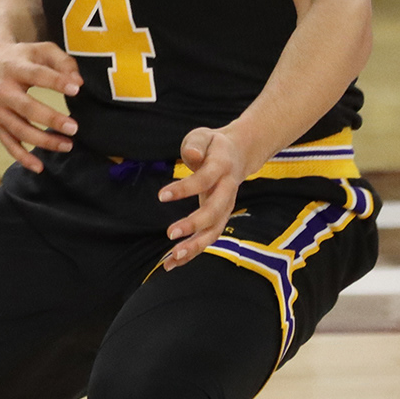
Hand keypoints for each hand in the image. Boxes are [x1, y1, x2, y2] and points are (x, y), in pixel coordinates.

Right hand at [0, 38, 80, 172]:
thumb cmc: (21, 57)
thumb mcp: (40, 50)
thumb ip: (63, 62)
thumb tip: (78, 82)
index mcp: (14, 67)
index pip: (36, 74)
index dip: (56, 81)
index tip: (76, 89)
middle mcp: (2, 89)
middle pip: (26, 107)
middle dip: (50, 119)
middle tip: (74, 128)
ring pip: (18, 129)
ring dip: (42, 140)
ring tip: (67, 145)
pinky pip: (7, 143)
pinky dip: (22, 157)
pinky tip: (39, 167)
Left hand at [155, 126, 248, 269]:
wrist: (239, 154)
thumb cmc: (213, 145)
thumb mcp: (204, 136)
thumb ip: (196, 144)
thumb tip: (191, 154)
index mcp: (222, 168)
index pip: (204, 180)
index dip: (184, 189)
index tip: (160, 196)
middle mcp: (227, 191)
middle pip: (214, 212)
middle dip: (194, 225)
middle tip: (170, 233)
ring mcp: (226, 207)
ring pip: (215, 231)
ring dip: (195, 246)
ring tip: (172, 258)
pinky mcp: (219, 218)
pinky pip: (208, 238)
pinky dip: (192, 251)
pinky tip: (172, 262)